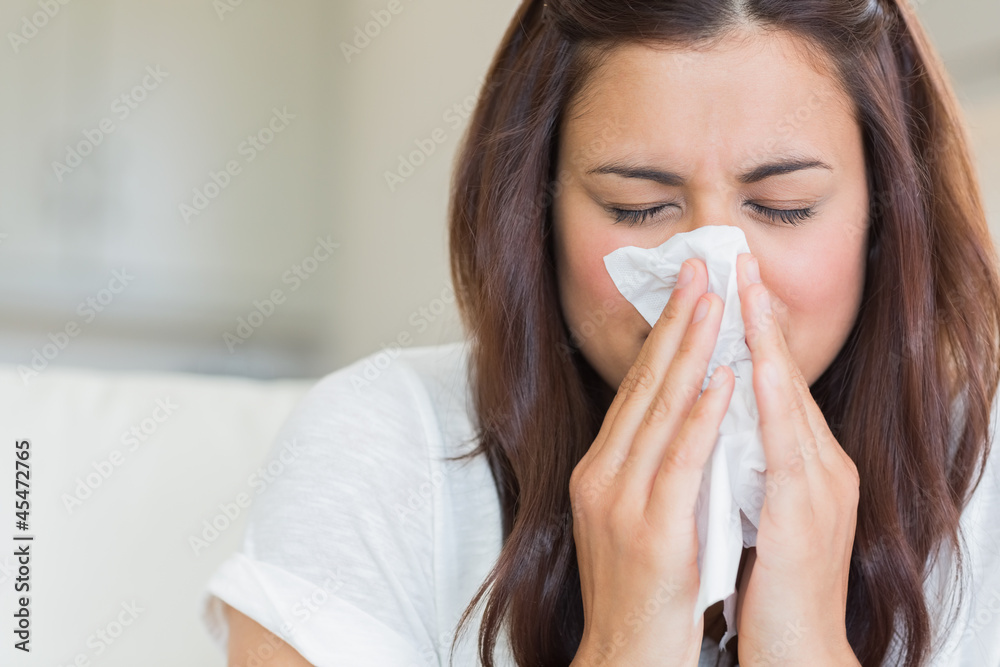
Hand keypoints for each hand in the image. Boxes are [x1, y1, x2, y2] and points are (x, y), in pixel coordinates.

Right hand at [569, 257, 734, 666]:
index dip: (662, 338)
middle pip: (643, 386)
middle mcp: (603, 474)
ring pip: (659, 410)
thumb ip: (645, 467)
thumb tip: (675, 421)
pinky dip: (702, 413)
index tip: (686, 294)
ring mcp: (622, 499)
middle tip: (699, 270)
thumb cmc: (638, 591)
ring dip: (690, 350)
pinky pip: (681, 458)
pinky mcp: (652, 526)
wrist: (625, 654)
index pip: (635, 391)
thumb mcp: (631, 516)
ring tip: (714, 301)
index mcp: (600, 469)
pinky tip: (721, 376)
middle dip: (675, 324)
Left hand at [732, 252, 860, 665]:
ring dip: (763, 338)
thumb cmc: (770, 587)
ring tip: (744, 287)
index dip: (753, 335)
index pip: (773, 384)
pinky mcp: (805, 511)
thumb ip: (743, 463)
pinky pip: (783, 443)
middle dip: (759, 316)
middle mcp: (818, 465)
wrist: (797, 652)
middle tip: (738, 261)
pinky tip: (748, 366)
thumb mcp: (755, 509)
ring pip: (787, 396)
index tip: (730, 287)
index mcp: (802, 464)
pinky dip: (766, 400)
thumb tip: (713, 422)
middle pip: (784, 375)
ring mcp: (817, 484)